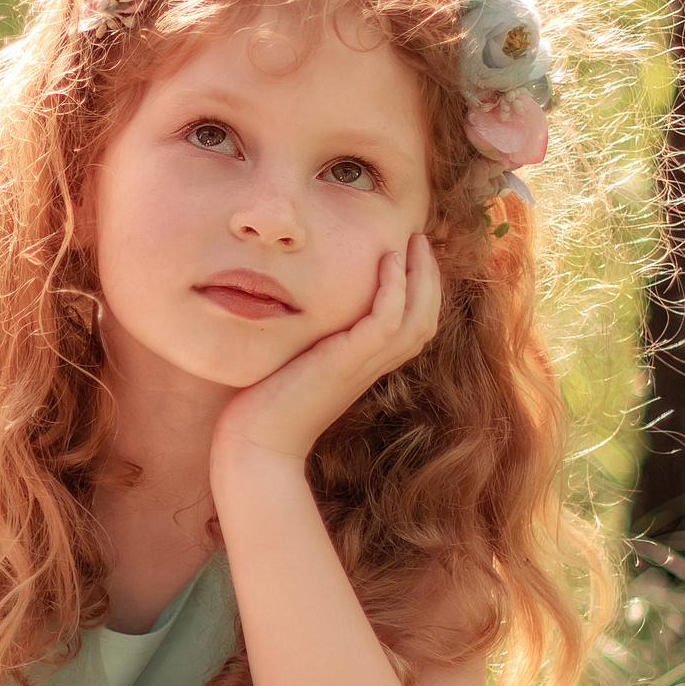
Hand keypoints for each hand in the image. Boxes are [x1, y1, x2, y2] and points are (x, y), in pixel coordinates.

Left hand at [213, 234, 439, 469]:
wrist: (255, 446)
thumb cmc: (264, 409)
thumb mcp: (293, 364)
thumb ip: (306, 342)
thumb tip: (291, 311)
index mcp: (363, 367)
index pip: (411, 326)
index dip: (419, 291)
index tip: (409, 255)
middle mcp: (371, 367)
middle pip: (425, 318)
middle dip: (428, 277)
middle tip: (420, 239)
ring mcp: (362, 366)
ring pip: (417, 317)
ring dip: (421, 275)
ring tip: (413, 241)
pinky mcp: (346, 363)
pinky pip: (387, 320)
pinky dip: (394, 288)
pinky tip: (388, 260)